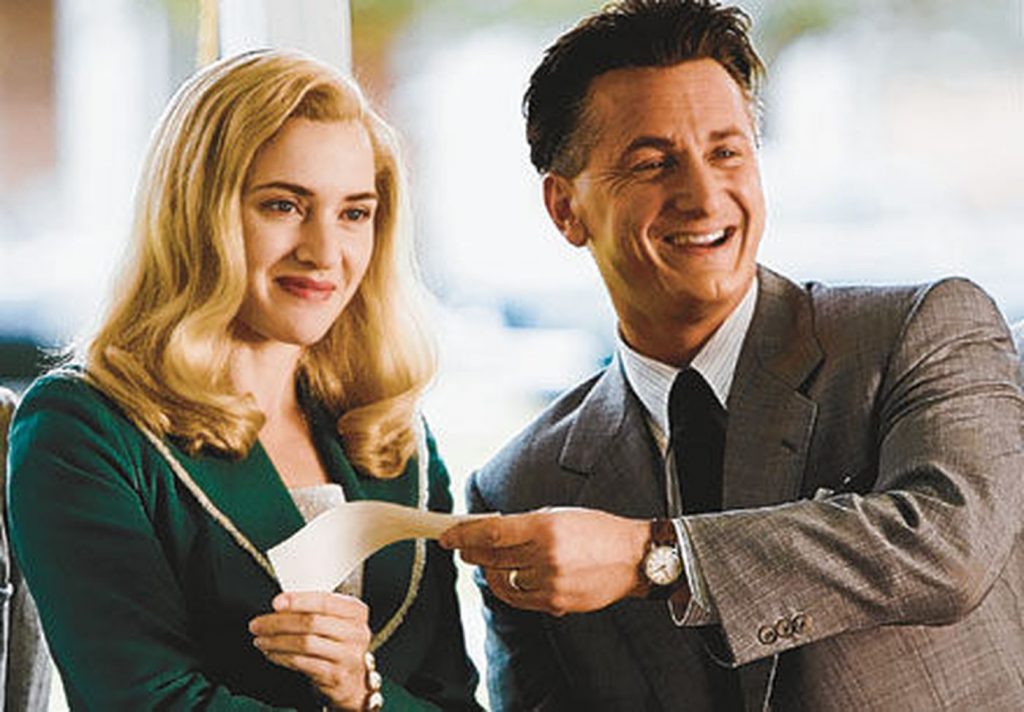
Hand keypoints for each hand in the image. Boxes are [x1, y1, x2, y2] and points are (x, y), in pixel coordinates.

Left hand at [249, 591, 371, 710]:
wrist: (353, 678)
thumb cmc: (339, 643)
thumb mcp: (337, 620)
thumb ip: (316, 609)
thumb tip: (281, 605)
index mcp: (356, 611)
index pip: (325, 601)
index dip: (298, 601)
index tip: (276, 603)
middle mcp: (355, 632)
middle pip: (312, 623)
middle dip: (279, 623)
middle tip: (258, 624)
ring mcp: (347, 655)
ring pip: (305, 644)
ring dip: (276, 641)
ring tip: (261, 640)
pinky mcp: (335, 675)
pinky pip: (302, 663)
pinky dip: (282, 657)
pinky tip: (272, 653)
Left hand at [440, 507, 648, 614]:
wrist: (633, 558)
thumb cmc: (596, 530)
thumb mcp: (559, 515)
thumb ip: (524, 525)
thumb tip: (489, 531)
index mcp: (545, 527)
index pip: (491, 532)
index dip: (464, 534)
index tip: (447, 536)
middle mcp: (546, 556)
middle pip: (492, 557)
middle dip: (471, 552)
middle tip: (461, 547)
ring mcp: (551, 583)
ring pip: (502, 581)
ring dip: (491, 571)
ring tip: (490, 562)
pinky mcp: (556, 603)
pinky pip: (518, 599)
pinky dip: (508, 588)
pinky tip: (509, 578)